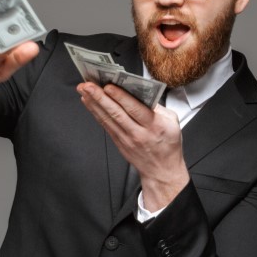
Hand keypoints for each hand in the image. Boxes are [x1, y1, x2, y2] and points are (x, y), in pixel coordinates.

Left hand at [77, 82, 188, 210]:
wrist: (162, 170)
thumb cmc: (168, 144)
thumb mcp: (173, 122)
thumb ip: (158, 106)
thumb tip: (141, 91)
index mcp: (154, 125)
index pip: (134, 109)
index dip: (120, 97)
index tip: (109, 86)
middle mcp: (138, 133)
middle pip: (116, 113)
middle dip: (100, 97)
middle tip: (88, 85)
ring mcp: (126, 139)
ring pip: (107, 118)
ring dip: (93, 103)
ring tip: (83, 90)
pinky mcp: (118, 142)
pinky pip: (105, 125)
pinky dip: (96, 112)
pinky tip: (89, 102)